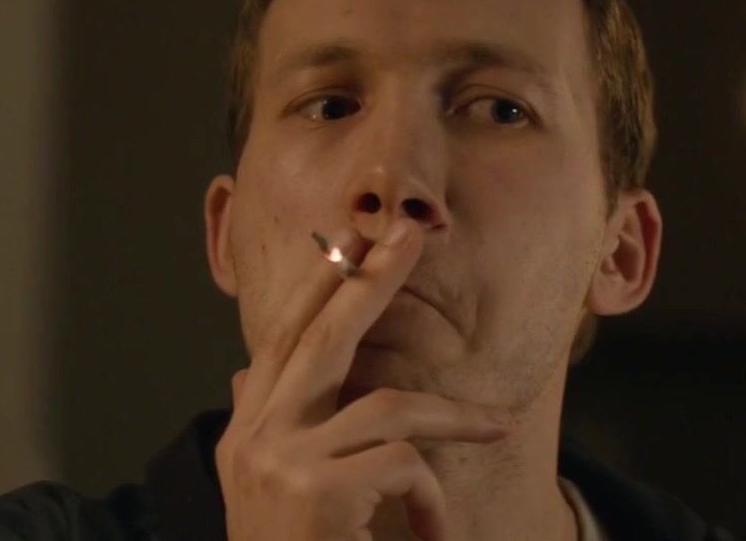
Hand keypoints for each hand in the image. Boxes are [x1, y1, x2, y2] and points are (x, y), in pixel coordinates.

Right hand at [214, 221, 513, 540]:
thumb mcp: (272, 494)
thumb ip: (269, 429)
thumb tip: (247, 367)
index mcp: (247, 434)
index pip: (283, 339)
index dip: (320, 286)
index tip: (356, 241)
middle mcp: (254, 440)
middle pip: (321, 336)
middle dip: (371, 280)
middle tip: (410, 234)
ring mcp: (281, 463)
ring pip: (390, 408)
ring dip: (454, 417)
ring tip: (499, 427)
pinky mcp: (318, 492)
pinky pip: (405, 464)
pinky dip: (433, 496)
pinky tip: (434, 534)